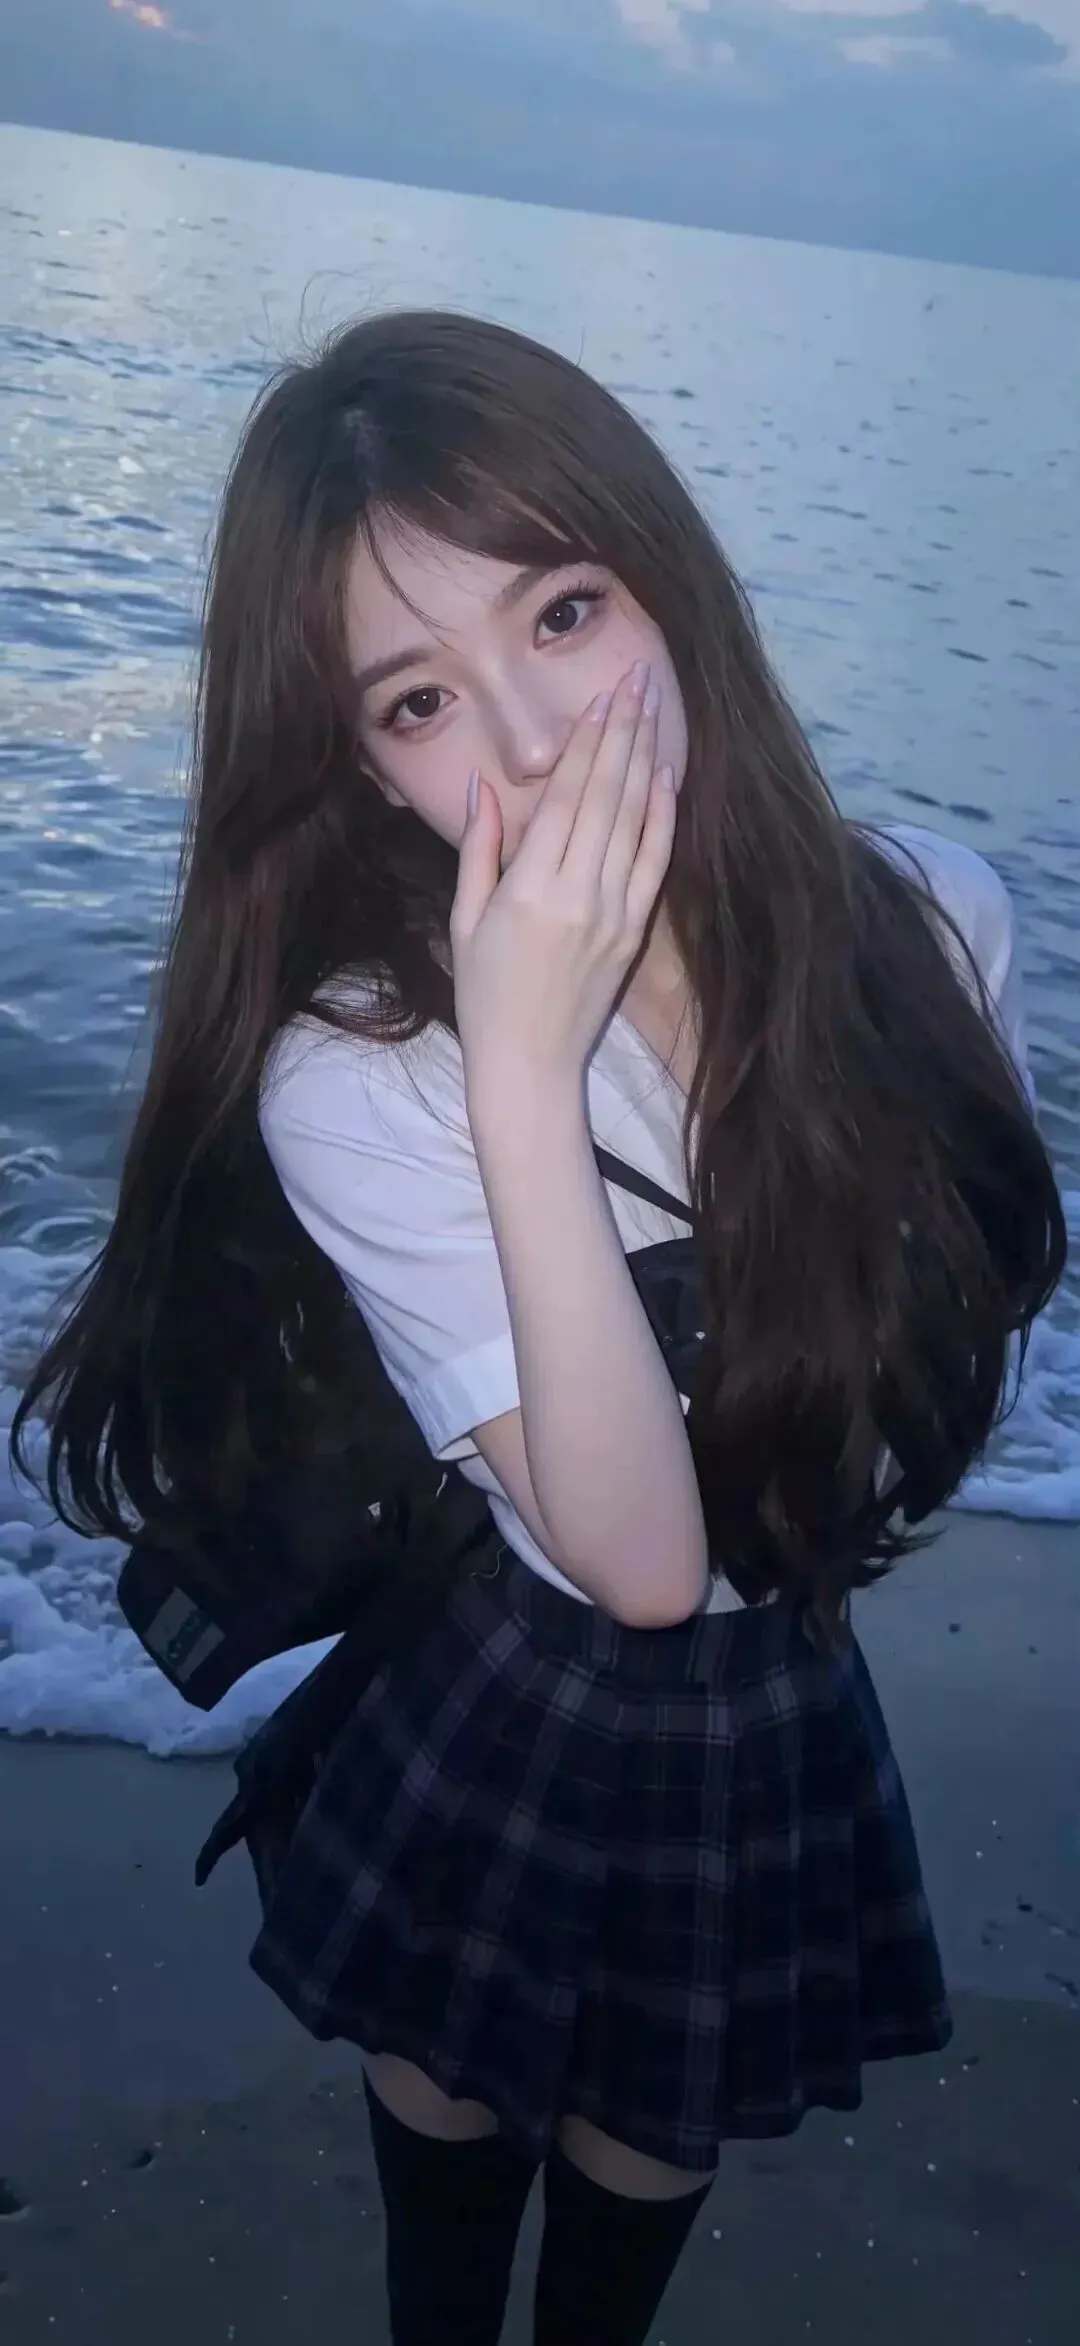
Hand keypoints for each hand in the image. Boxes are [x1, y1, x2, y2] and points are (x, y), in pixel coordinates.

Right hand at [450, 662, 675, 1086]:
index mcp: (528, 889)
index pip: (564, 798)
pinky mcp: (633, 931)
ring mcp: (612, 913)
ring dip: (646, 759)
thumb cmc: (485, 996)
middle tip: (637, 681)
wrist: (529, 1066)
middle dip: (623, 733)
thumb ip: (479, 850)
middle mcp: (577, 894)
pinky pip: (654, 862)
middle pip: (606, 796)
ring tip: (654, 710)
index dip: (586, 744)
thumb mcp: (465, 920)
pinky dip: (663, 817)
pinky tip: (666, 777)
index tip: (601, 699)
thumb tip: (483, 786)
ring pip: (635, 820)